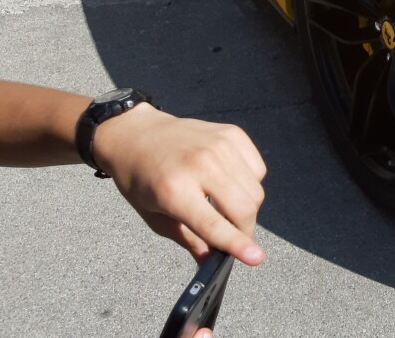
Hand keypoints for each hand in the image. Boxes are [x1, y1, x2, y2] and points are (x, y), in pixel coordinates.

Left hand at [95, 105, 266, 266]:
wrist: (137, 134)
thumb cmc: (141, 179)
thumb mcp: (154, 217)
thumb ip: (188, 240)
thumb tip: (213, 262)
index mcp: (174, 189)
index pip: (214, 223)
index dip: (237, 244)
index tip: (257, 258)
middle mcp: (200, 164)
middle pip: (244, 207)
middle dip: (245, 231)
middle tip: (236, 240)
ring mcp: (219, 145)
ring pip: (255, 189)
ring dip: (247, 208)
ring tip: (226, 208)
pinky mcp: (232, 133)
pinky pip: (257, 169)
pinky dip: (250, 183)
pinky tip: (230, 183)